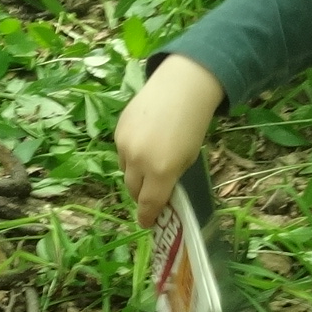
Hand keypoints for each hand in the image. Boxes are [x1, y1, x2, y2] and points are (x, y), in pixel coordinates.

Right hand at [114, 55, 225, 229]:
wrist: (181, 87)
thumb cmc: (193, 125)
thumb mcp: (188, 158)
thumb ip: (171, 178)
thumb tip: (158, 193)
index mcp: (161, 171)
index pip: (149, 204)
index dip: (147, 217)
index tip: (146, 223)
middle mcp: (139, 161)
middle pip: (133, 190)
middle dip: (141, 195)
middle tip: (150, 194)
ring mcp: (125, 145)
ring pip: (125, 171)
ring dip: (135, 174)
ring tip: (149, 162)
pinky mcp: (117, 131)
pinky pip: (121, 152)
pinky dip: (130, 154)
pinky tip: (144, 142)